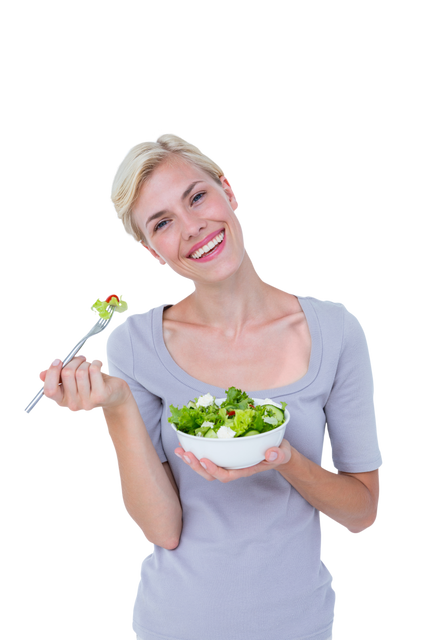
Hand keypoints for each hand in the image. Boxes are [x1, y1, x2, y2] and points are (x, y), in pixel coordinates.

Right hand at [36, 353, 131, 413]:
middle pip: (66, 374)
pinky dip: (96, 362)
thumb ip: (56, 377)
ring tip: (91, 365)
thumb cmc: (92, 385)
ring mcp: (87, 402)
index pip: (50, 389)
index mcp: (63, 401)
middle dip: (74, 361)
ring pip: (81, 371)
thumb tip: (40, 374)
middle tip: (81, 359)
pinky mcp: (101, 395)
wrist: (115, 395)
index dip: (52, 372)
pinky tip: (100, 366)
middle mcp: (74, 405)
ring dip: (86, 362)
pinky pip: (93, 370)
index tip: (57, 359)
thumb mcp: (72, 381)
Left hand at [174, 438, 291, 482]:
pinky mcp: (224, 453)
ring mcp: (227, 461)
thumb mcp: (283, 453)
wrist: (278, 451)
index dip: (214, 470)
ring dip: (191, 459)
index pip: (226, 475)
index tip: (205, 460)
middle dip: (196, 466)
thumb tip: (271, 453)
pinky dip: (195, 450)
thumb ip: (279, 454)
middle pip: (210, 473)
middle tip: (186, 454)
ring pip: (205, 466)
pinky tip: (185, 443)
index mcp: (245, 469)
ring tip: (180, 450)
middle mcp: (233, 467)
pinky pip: (207, 454)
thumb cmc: (279, 452)